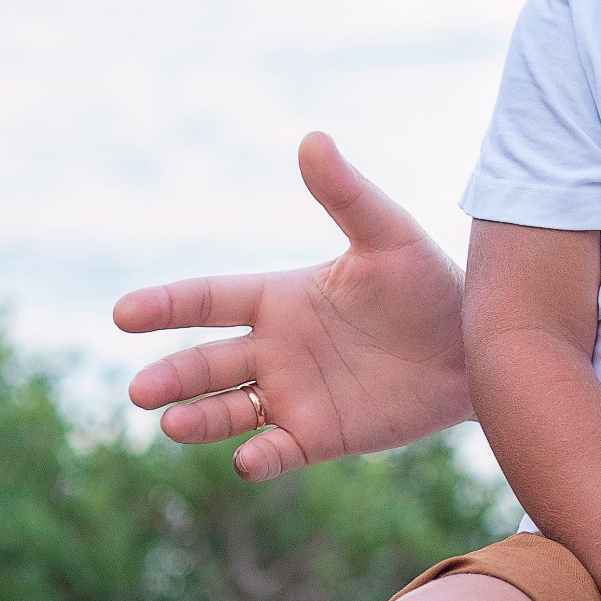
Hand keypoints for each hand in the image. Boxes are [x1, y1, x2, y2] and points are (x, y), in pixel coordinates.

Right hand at [113, 133, 470, 480]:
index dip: (165, 306)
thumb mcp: (389, 236)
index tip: (124, 313)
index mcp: (279, 297)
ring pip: (229, 411)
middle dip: (172, 376)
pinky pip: (279, 450)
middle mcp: (274, 349)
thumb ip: (347, 195)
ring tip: (170, 424)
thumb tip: (313, 138)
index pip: (207, 300)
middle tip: (140, 392)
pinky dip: (260, 458)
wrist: (476, 347)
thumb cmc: (430, 284)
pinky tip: (247, 461)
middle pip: (206, 363)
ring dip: (199, 419)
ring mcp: (294, 395)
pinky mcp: (320, 436)